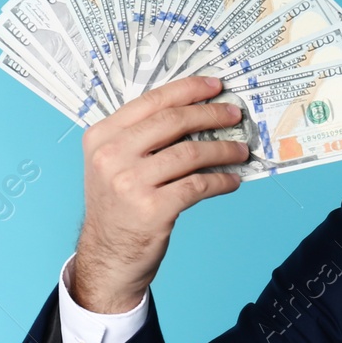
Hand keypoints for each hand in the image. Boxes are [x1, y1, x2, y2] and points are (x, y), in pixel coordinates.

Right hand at [69, 76, 248, 311]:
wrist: (108, 255)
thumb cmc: (117, 207)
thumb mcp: (111, 163)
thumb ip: (138, 136)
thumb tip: (192, 111)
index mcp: (101, 137)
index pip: (151, 102)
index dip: (188, 90)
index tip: (215, 86)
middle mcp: (111, 156)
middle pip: (173, 122)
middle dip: (210, 115)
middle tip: (234, 114)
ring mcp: (130, 183)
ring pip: (190, 153)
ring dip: (222, 150)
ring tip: (240, 151)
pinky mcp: (153, 209)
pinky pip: (198, 185)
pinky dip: (220, 180)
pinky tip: (232, 180)